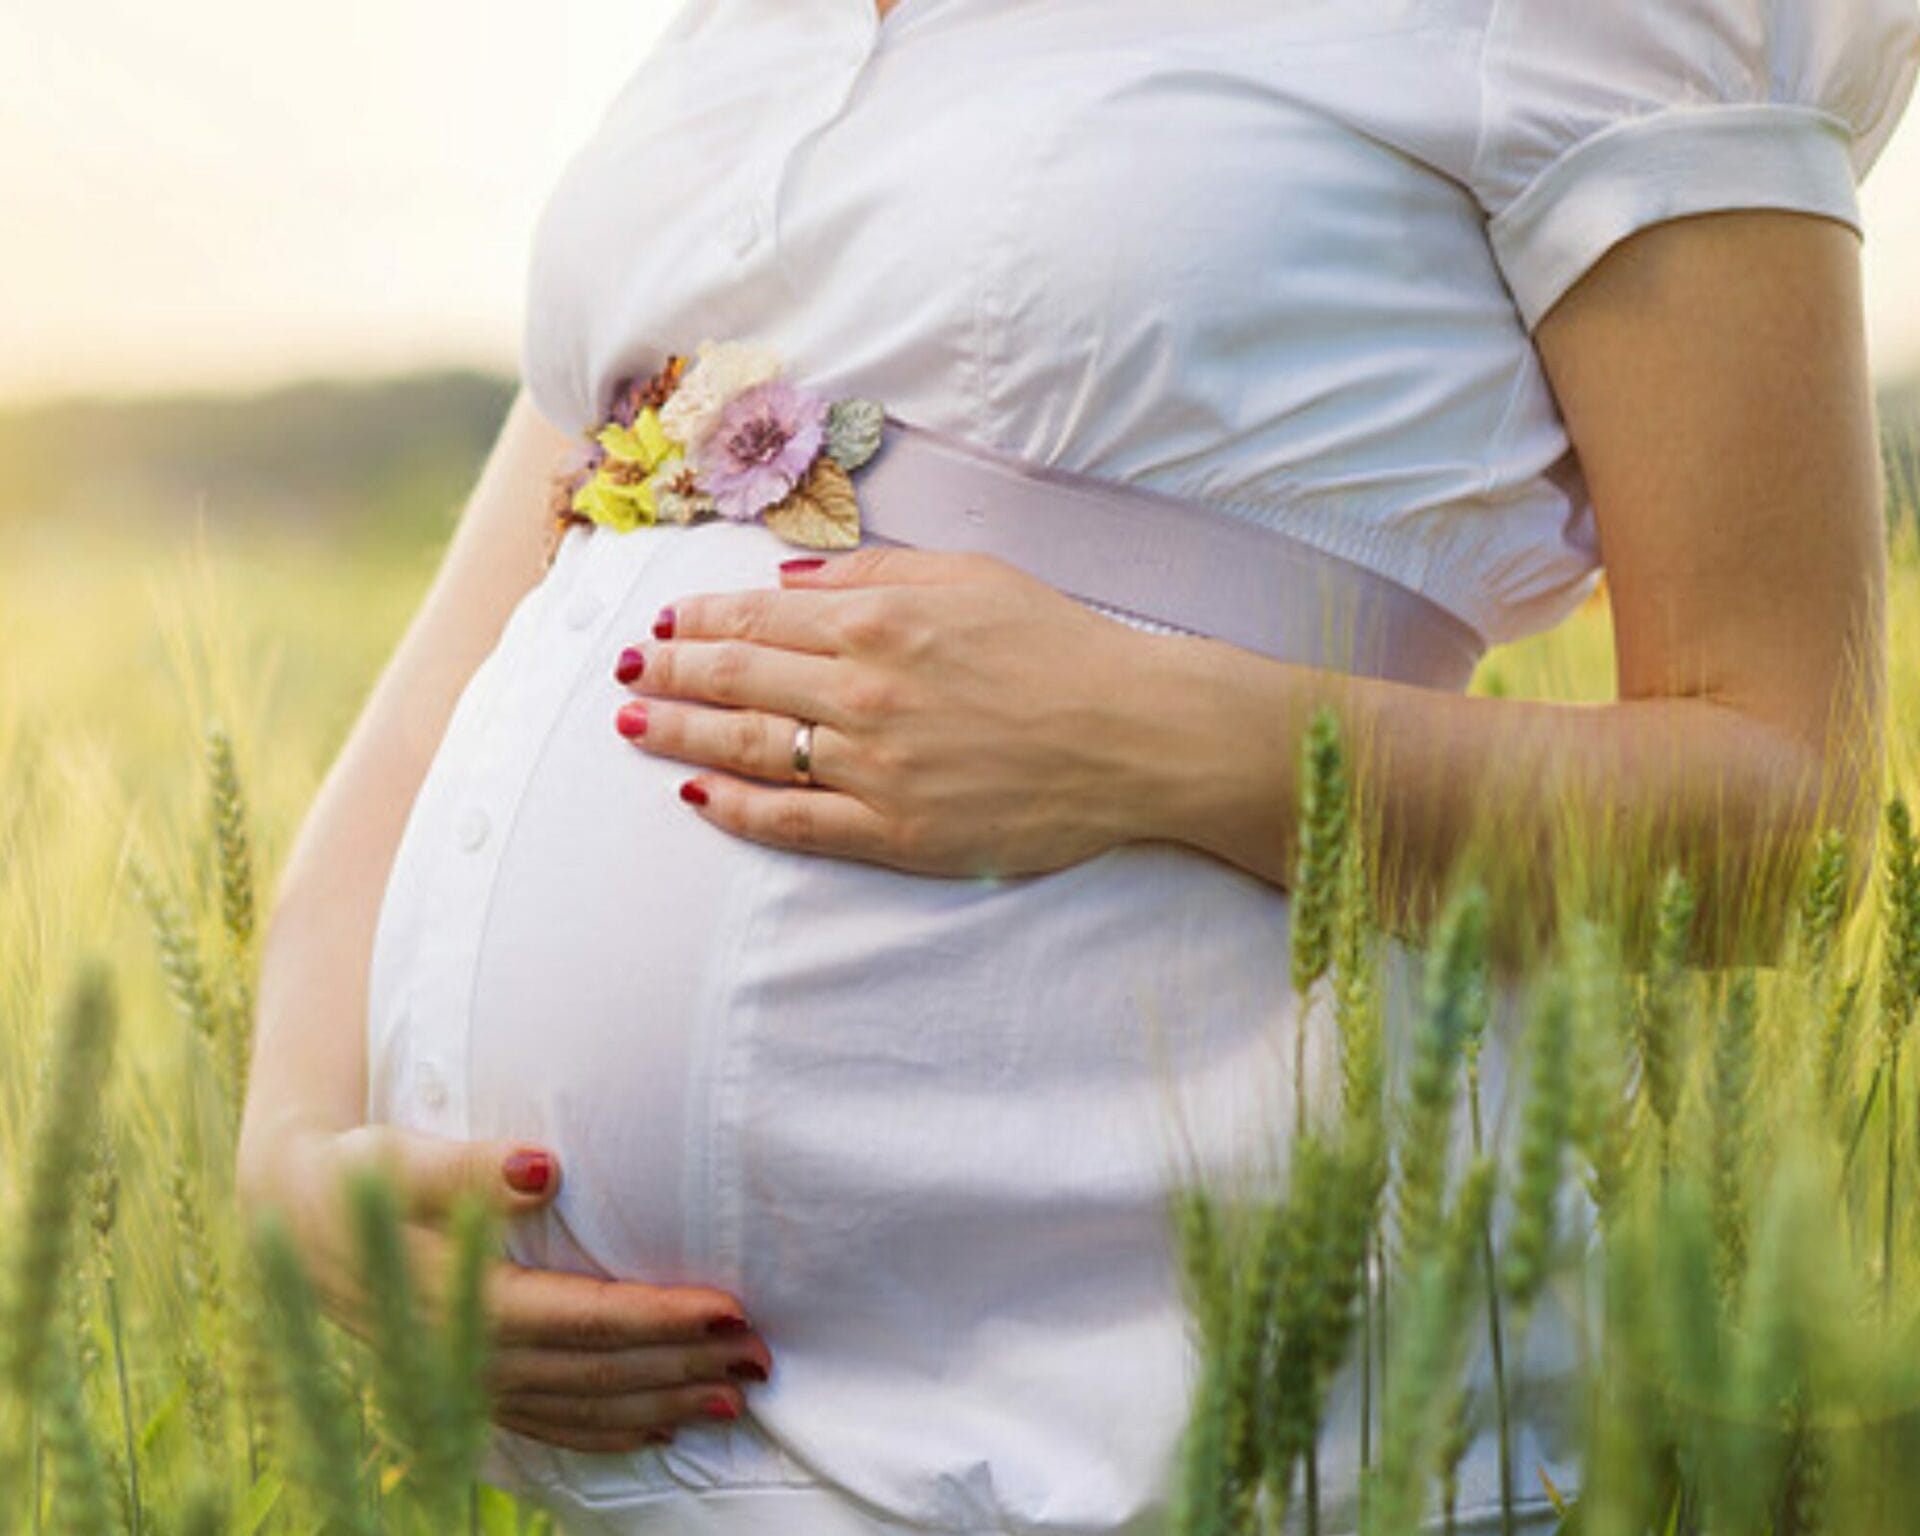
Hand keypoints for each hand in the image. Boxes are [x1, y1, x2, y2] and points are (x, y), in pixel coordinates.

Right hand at [240, 1123, 771, 1451]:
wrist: (289, 1220)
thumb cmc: (354, 1175)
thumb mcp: (395, 1159)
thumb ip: (465, 1168)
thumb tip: (542, 1165)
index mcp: (455, 1304)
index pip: (580, 1320)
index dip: (658, 1319)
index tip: (728, 1310)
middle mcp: (464, 1359)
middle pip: (595, 1372)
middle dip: (684, 1367)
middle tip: (763, 1356)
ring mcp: (467, 1383)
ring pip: (582, 1407)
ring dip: (663, 1404)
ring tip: (736, 1398)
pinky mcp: (468, 1388)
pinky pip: (552, 1424)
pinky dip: (611, 1428)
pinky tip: (661, 1426)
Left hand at [612, 547, 1168, 877]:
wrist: (1134, 733)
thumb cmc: (1060, 645)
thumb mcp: (970, 576)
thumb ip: (872, 575)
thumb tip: (788, 583)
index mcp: (879, 621)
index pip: (756, 620)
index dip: (696, 622)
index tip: (660, 625)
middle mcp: (863, 691)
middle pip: (734, 680)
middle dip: (665, 673)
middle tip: (622, 673)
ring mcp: (875, 768)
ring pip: (749, 748)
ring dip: (679, 733)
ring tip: (630, 725)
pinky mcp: (897, 833)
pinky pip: (795, 822)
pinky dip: (738, 808)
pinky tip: (699, 796)